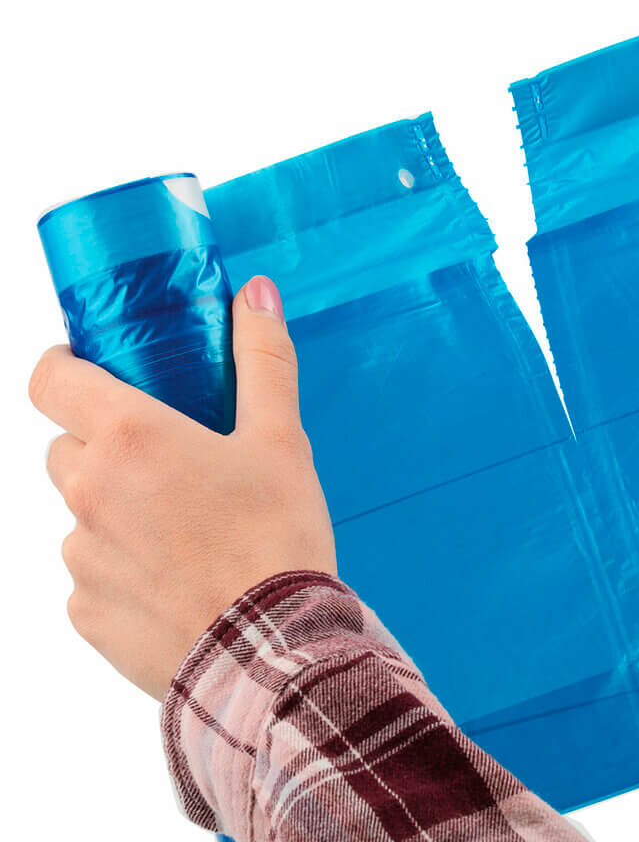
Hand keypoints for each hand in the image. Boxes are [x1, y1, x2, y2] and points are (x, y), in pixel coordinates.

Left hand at [30, 275, 335, 699]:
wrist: (270, 652)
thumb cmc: (275, 537)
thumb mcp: (282, 438)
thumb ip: (262, 360)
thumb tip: (253, 292)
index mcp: (129, 437)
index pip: (49, 379)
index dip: (63, 365)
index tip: (92, 367)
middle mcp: (87, 492)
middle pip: (66, 445)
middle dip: (104, 440)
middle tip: (170, 452)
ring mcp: (80, 557)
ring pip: (80, 512)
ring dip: (116, 506)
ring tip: (187, 525)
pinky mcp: (85, 613)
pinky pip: (91, 573)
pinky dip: (123, 565)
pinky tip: (178, 575)